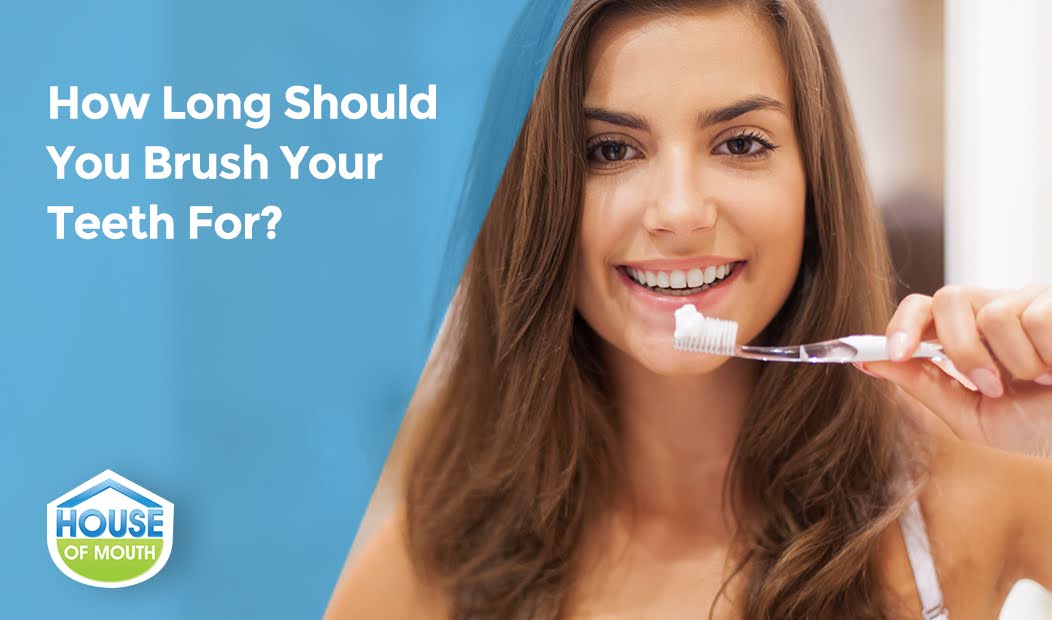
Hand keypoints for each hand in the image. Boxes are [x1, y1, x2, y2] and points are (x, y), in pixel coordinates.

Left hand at [854, 285, 1051, 457]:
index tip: (894, 354)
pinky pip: (1038, 319)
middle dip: (963, 349)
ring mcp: (1032, 299)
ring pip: (996, 315)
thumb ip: (924, 385)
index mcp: (967, 334)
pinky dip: (1051, 356)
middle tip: (992, 385)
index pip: (921, 307)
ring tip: (1044, 379)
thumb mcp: (974, 415)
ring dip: (1017, 363)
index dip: (901, 324)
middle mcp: (996, 308)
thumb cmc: (1041, 426)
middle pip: (949, 299)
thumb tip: (867, 362)